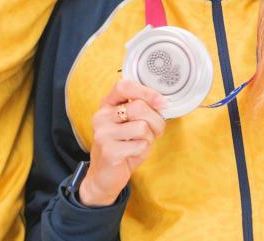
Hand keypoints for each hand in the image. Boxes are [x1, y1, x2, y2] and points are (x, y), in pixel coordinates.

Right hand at [77, 79, 166, 206]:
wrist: (105, 177)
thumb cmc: (123, 148)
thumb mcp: (131, 125)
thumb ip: (142, 111)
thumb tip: (162, 102)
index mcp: (107, 105)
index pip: (124, 86)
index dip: (146, 92)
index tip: (161, 102)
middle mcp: (101, 116)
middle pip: (139, 107)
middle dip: (156, 121)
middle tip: (155, 132)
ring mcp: (103, 133)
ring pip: (142, 127)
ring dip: (149, 138)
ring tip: (140, 144)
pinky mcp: (108, 150)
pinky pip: (139, 145)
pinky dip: (143, 151)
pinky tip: (132, 154)